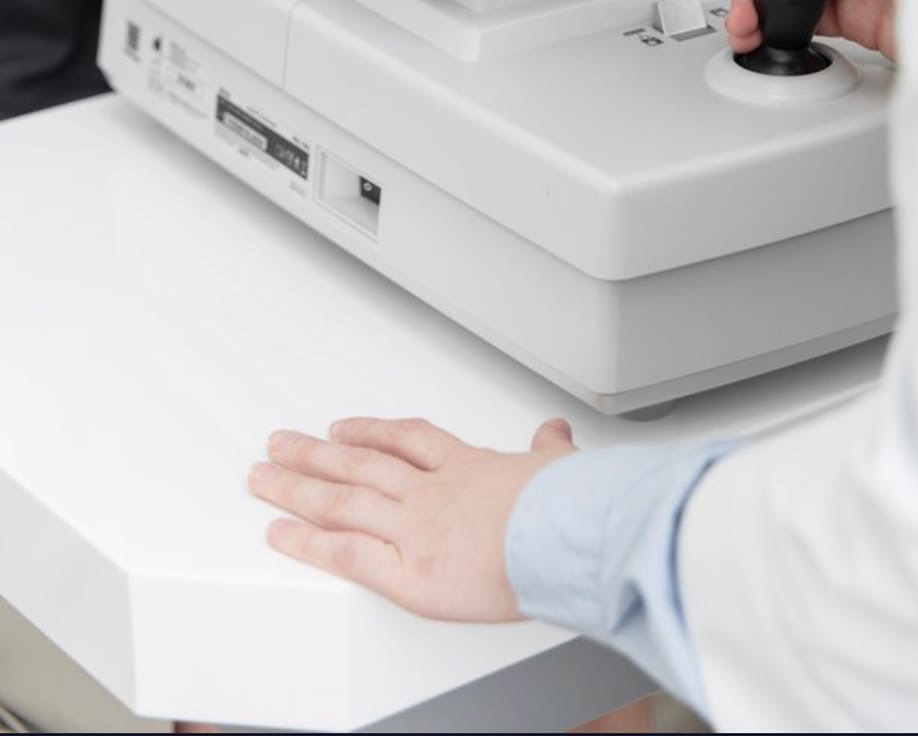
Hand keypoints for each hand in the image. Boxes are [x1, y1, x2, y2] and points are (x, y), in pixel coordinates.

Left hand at [248, 415, 575, 619]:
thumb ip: (550, 452)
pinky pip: (345, 552)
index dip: (371, 432)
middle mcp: (433, 493)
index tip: (345, 427)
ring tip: (263, 474)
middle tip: (281, 441)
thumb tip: (555, 431)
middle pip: (361, 464)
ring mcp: (415, 528)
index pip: (408, 442)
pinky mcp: (407, 572)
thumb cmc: (570, 508)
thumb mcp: (561, 468)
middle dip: (316, 453)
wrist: (567, 535)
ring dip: (297, 484)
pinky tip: (278, 531)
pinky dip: (307, 540)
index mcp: (470, 468)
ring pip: (342, 499)